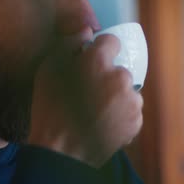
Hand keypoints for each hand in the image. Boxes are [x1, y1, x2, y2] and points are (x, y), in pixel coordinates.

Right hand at [28, 28, 143, 167]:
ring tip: (94, 111)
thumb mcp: (47, 69)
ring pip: (126, 91)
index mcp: (98, 62)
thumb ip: (68, 44)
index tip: (90, 62)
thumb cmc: (50, 109)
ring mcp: (130, 102)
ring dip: (115, 96)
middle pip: (119, 69)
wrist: (61, 152)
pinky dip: (120, 115)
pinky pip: (130, 111)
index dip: (100, 50)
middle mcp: (119, 78)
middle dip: (107, 77)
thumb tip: (86, 31)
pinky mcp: (136, 122)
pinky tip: (102, 123)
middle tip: (88, 93)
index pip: (111, 42)